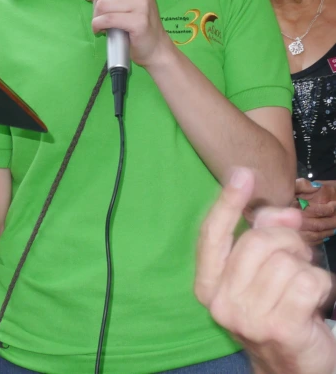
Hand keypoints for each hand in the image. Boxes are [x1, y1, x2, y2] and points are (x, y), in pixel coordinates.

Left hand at [74, 0, 171, 68]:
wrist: (154, 47)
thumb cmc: (136, 24)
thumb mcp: (119, 4)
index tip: (103, 7)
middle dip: (96, 9)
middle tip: (104, 20)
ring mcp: (142, 4)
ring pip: (102, 6)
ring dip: (97, 19)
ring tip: (104, 26)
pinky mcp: (139, 20)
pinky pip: (107, 19)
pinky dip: (99, 26)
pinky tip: (102, 31)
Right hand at [195, 167, 335, 373]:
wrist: (291, 367)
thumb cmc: (273, 308)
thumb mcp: (261, 271)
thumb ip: (265, 233)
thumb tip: (287, 213)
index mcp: (208, 285)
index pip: (212, 235)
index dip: (228, 202)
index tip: (242, 173)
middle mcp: (221, 302)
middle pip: (256, 242)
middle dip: (286, 239)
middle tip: (298, 251)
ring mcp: (249, 318)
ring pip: (285, 261)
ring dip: (304, 265)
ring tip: (303, 282)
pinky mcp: (281, 328)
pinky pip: (308, 280)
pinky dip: (321, 283)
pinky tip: (315, 300)